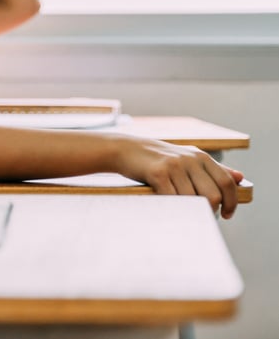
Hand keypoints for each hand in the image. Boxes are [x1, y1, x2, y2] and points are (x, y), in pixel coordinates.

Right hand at [117, 138, 244, 218]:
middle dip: (210, 210)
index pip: (226, 182)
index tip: (227, 214)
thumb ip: (214, 169)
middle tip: (202, 216)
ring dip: (191, 211)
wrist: (126, 149)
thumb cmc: (158, 158)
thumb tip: (240, 177)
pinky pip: (173, 198)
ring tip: (185, 214)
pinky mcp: (158, 173)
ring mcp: (174, 166)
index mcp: (200, 156)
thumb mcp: (188, 158)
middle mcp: (190, 159)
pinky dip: (174, 208)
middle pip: (213, 194)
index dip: (231, 201)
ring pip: (193, 199)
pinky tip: (171, 209)